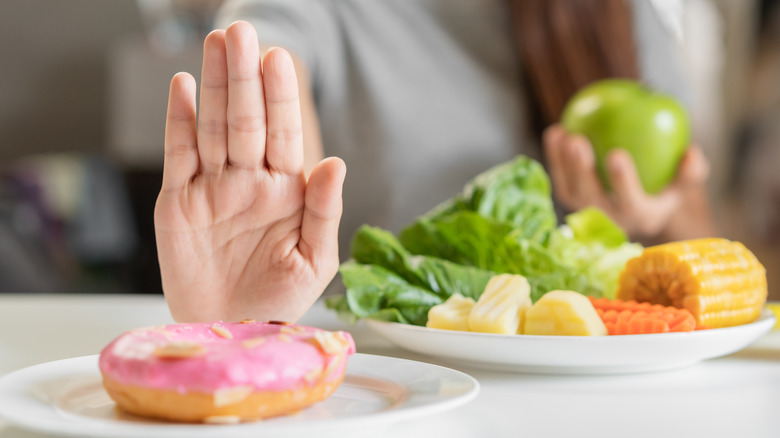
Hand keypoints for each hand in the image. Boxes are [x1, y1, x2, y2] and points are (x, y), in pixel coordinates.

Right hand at [154, 21, 344, 322]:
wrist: (230, 331)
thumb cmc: (278, 300)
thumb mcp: (314, 261)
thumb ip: (324, 211)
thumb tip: (336, 162)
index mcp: (285, 191)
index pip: (284, 134)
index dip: (280, 97)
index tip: (278, 59)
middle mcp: (249, 181)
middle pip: (245, 120)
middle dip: (244, 77)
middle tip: (240, 32)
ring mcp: (212, 188)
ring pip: (212, 127)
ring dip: (214, 86)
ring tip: (216, 44)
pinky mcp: (178, 201)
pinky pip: (178, 154)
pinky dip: (179, 122)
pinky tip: (184, 87)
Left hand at [543, 124, 709, 240]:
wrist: (639, 201)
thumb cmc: (665, 185)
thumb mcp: (684, 182)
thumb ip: (692, 170)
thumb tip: (691, 152)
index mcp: (641, 217)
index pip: (631, 203)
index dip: (622, 181)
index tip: (616, 152)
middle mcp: (610, 221)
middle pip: (591, 199)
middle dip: (581, 171)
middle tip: (578, 140)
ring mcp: (587, 213)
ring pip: (570, 190)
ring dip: (562, 163)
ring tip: (563, 133)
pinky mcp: (571, 201)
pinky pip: (560, 179)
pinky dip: (554, 157)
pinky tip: (556, 131)